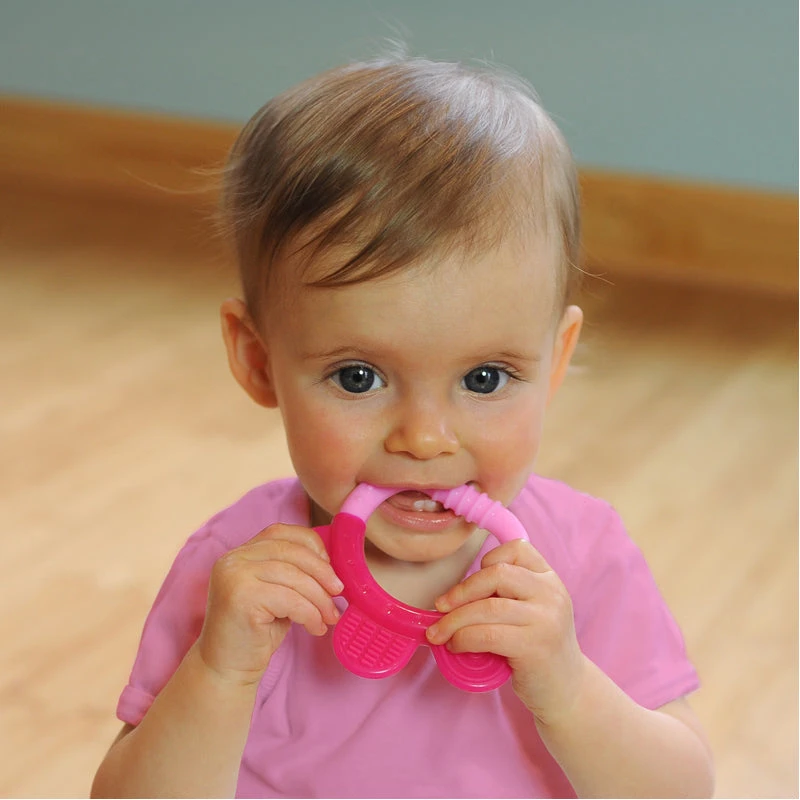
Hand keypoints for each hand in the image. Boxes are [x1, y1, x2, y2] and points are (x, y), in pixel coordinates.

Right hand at [197, 524, 343, 685]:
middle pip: (290, 552)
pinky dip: (310, 614)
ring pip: (294, 576)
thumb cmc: (256, 633)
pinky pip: (290, 600)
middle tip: (339, 593)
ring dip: (320, 598)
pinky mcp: (241, 599)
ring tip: (329, 617)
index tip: (330, 567)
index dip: (311, 545)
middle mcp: (233, 560)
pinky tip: (316, 628)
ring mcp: (234, 577)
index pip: (281, 532)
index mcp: (240, 553)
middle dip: (322, 572)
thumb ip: (292, 573)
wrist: (226, 670)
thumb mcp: (276, 594)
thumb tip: (332, 565)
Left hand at [425, 539, 585, 722]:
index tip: (471, 584)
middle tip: (440, 607)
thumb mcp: (533, 611)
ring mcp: (546, 620)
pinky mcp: (535, 647)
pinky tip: (455, 646)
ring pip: (487, 608)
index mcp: (550, 579)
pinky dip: (463, 639)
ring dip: (454, 620)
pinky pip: (487, 635)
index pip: (516, 549)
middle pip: (496, 575)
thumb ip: (507, 594)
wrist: (568, 691)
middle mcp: (551, 594)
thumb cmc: (539, 648)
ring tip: (439, 633)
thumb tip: (452, 595)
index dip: (488, 560)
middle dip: (461, 591)